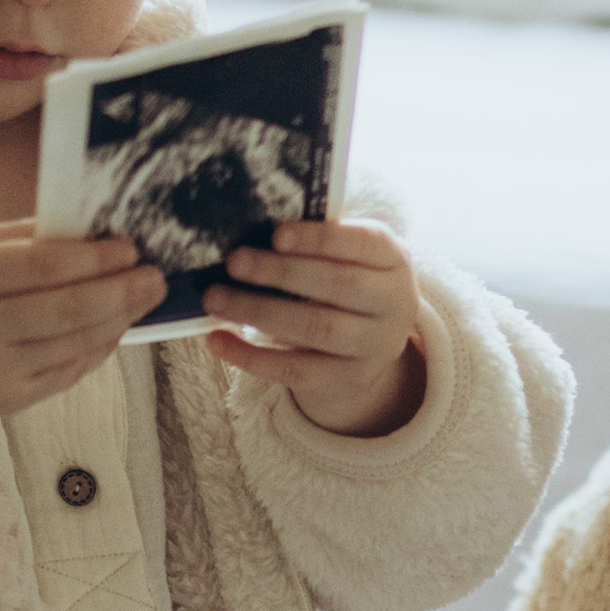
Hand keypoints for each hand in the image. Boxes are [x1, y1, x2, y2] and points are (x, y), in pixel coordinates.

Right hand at [0, 223, 162, 448]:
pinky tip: (115, 328)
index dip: (92, 257)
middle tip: (155, 276)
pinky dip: (98, 349)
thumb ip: (20, 238)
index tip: (128, 247)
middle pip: (67, 309)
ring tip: (144, 298)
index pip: (42, 266)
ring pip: (74, 344)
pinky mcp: (8, 401)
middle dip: (121, 291)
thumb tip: (89, 228)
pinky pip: (68, 372)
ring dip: (118, 320)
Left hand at [204, 217, 424, 437]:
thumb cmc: (347, 280)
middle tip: (234, 262)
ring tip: (216, 299)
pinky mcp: (349, 380)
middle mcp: (394, 303)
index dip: (320, 239)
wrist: (374, 342)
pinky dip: (252, 357)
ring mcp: (374, 346)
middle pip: (337, 285)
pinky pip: (296, 370)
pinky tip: (218, 341)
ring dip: (259, 311)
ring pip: (315, 328)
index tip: (276, 234)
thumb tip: (252, 230)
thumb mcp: (348, 255)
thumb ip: (315, 242)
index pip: (362, 243)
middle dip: (281, 273)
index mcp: (393, 260)